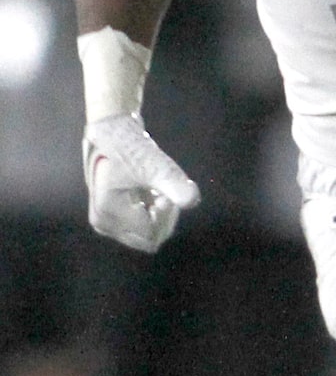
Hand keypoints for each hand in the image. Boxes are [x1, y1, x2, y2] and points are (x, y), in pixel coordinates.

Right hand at [83, 113, 199, 252]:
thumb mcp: (157, 166)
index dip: (166, 214)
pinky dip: (151, 214)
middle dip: (163, 218)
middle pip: (149, 240)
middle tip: (160, 191)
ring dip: (158, 215)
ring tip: (153, 190)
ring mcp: (104, 223)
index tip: (163, 191)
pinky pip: (142, 229)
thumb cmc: (132, 148)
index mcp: (108, 213)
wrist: (112, 135)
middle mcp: (103, 223)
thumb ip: (175, 185)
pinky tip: (149, 194)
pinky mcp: (110, 219)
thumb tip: (192, 201)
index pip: (151, 234)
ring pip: (147, 235)